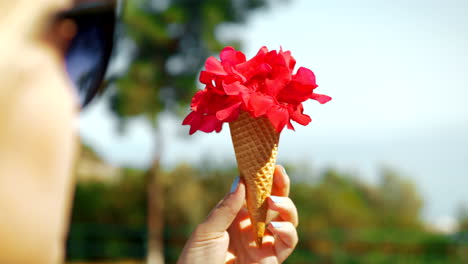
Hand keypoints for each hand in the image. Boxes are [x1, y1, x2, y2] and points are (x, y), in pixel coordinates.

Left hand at [177, 165, 297, 263]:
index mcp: (236, 216)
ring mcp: (263, 243)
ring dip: (285, 207)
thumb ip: (227, 207)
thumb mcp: (207, 230)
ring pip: (287, 220)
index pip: (255, 193)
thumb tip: (241, 181)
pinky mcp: (271, 261)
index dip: (264, 179)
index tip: (270, 165)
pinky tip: (275, 227)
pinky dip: (287, 232)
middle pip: (275, 203)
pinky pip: (287, 243)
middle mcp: (252, 227)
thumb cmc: (196, 260)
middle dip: (280, 187)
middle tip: (279, 174)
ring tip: (272, 203)